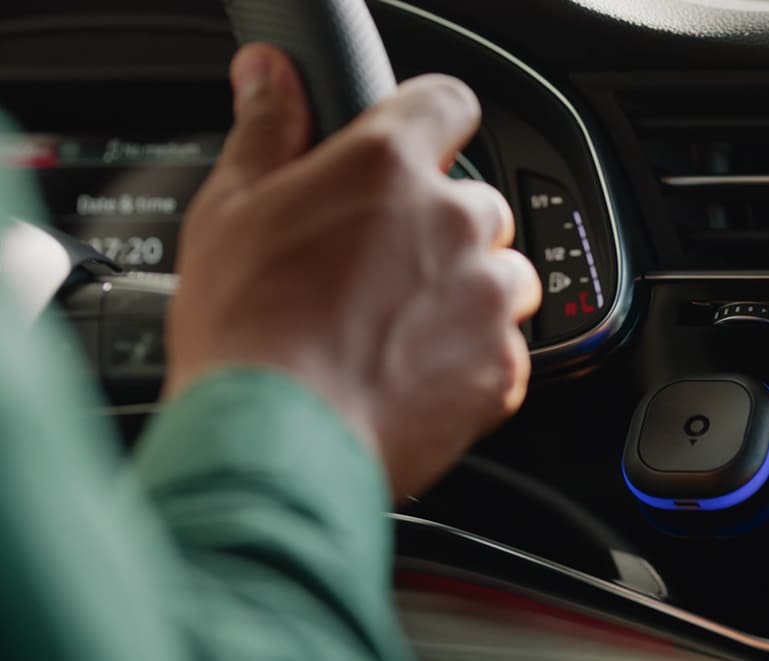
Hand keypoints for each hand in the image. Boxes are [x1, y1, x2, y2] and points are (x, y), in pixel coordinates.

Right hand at [166, 44, 540, 498]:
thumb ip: (267, 132)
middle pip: (478, 204)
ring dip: (470, 296)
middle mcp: (453, 223)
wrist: (278, 444)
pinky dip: (475, 362)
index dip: (430, 124)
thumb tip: (271, 78)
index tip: (420, 147)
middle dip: (442, 232)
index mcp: (386, 168)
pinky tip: (417, 377)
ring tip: (403, 332)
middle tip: (385, 272)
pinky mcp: (502, 367)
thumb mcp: (230, 211)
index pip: (446, 104)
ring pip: (505, 278)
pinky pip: (508, 351)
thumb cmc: (245, 333)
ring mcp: (486, 298)